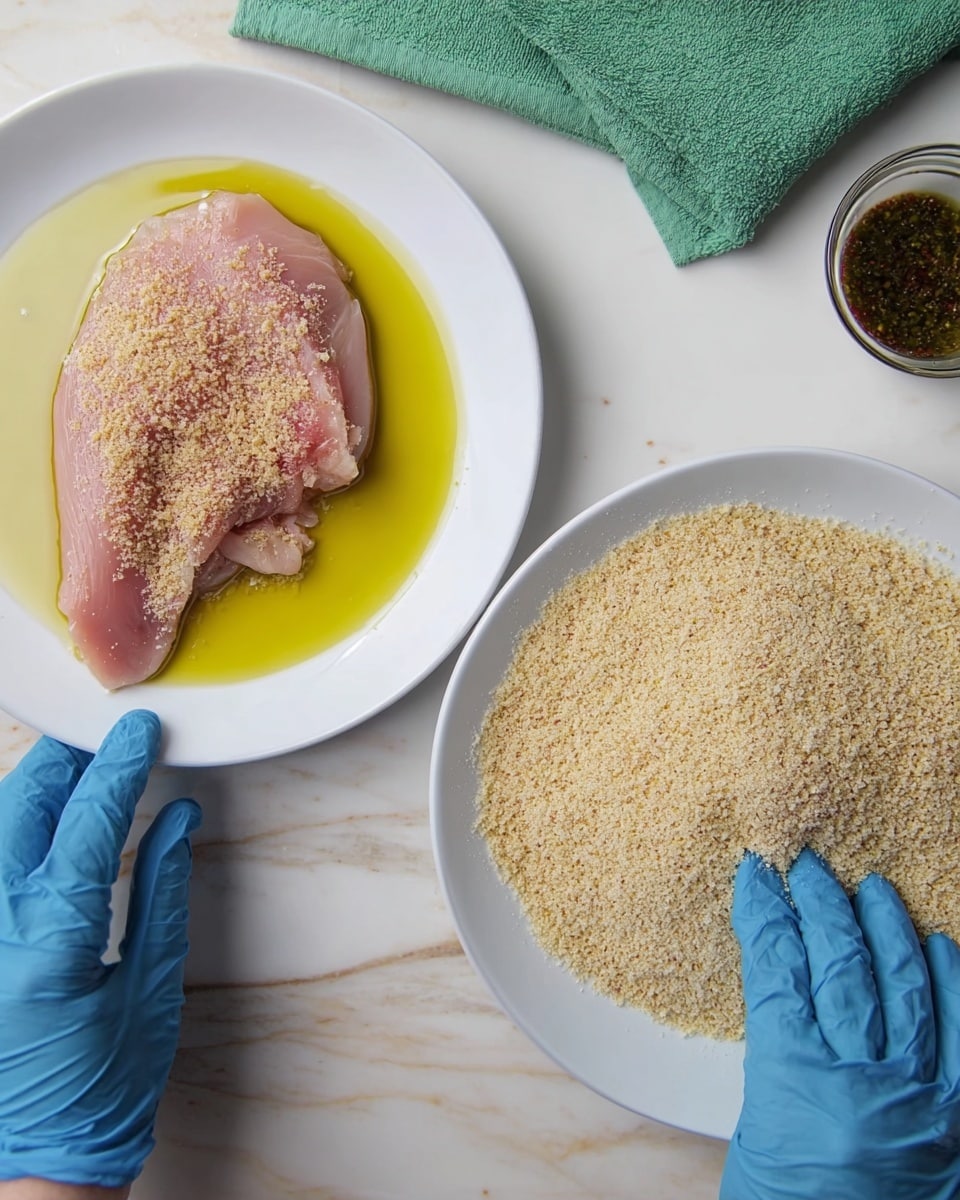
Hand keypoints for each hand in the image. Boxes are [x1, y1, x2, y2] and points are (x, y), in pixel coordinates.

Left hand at [0, 712, 200, 1189]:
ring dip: (31, 787)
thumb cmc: (102, 1091)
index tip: (140, 732)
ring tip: (77, 769)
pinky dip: (10, 829)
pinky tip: (37, 821)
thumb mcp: (151, 989)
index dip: (118, 765)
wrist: (38, 1160)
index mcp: (49, 943)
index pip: (86, 820)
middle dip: (65, 759)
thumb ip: (163, 891)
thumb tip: (179, 818)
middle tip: (106, 737)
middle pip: (19, 806)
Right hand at [721, 848, 959, 1199]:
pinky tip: (939, 945)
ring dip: (886, 927)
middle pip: (842, 966)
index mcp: (798, 1089)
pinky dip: (952, 982)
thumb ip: (777, 1056)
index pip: (777, 972)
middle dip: (821, 905)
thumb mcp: (759, 1134)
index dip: (765, 915)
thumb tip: (781, 983)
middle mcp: (864, 1084)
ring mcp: (922, 1098)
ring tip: (870, 886)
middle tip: (808, 863)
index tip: (756, 874)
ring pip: (906, 985)